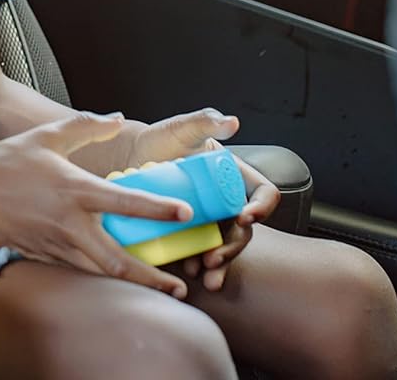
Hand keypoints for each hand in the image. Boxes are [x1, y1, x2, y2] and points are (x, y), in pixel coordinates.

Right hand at [0, 112, 195, 298]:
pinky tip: (120, 280)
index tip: (186, 213)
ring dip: (132, 284)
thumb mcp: (46, 137)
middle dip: (151, 278)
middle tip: (180, 286)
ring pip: (100, 273)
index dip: (158, 209)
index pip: (125, 202)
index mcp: (74, 190)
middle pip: (117, 261)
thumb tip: (117, 120)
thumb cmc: (6, 161)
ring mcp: (55, 245)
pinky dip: (103, 279)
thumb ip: (85, 127)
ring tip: (161, 290)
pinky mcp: (43, 256)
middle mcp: (69, 224)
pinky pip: (79, 271)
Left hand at [121, 108, 278, 290]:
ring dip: (218, 264)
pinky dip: (195, 264)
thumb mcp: (184, 127)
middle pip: (242, 230)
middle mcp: (227, 201)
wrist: (132, 156)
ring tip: (203, 275)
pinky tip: (185, 271)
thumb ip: (206, 121)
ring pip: (223, 246)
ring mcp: (209, 219)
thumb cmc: (163, 138)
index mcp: (235, 177)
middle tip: (215, 260)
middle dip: (232, 248)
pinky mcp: (190, 232)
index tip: (244, 217)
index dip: (261, 208)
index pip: (263, 194)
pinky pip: (199, 252)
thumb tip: (232, 122)